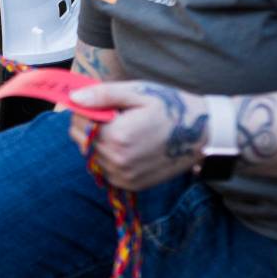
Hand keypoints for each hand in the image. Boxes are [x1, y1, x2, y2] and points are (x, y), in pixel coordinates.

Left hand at [68, 81, 208, 190]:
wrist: (203, 135)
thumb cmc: (171, 107)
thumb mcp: (138, 92)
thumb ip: (103, 95)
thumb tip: (74, 99)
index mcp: (116, 135)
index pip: (77, 122)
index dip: (84, 110)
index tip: (101, 103)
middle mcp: (117, 160)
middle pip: (82, 141)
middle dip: (90, 126)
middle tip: (115, 115)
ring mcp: (124, 176)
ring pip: (93, 156)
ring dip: (100, 142)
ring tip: (126, 130)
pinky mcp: (131, 185)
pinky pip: (106, 169)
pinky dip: (111, 157)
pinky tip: (130, 145)